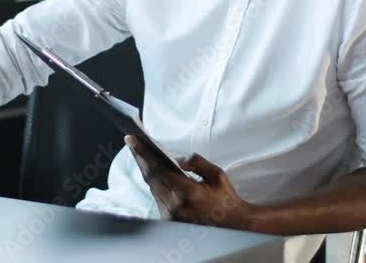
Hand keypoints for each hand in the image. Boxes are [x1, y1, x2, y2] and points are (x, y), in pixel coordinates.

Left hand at [124, 135, 253, 228]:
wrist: (234, 225)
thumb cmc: (226, 198)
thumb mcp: (216, 174)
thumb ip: (196, 162)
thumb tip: (176, 159)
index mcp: (188, 194)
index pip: (159, 169)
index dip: (143, 153)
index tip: (132, 139)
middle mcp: (176, 207)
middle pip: (151, 178)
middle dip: (140, 158)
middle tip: (131, 142)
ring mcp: (170, 216)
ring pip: (152, 188)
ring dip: (145, 170)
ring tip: (139, 153)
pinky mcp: (169, 221)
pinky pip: (157, 197)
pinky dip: (154, 182)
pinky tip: (151, 170)